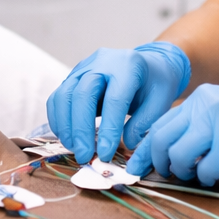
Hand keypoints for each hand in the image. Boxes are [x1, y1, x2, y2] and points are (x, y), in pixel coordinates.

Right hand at [46, 42, 191, 163]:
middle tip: (84, 156)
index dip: (108, 129)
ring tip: (75, 149)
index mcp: (128, 66)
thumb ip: (145, 122)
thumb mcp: (161, 100)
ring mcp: (83, 68)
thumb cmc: (154, 84)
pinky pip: (57, 98)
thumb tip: (127, 143)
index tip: (106, 154)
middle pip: (83, 94)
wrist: (146, 65)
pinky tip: (67, 138)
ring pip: (64, 95)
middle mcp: (102, 62)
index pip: (114, 99)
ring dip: (66, 127)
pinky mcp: (72, 77)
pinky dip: (58, 120)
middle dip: (81, 129)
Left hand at [125, 78, 218, 185]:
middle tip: (168, 175)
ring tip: (194, 174)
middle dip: (158, 163)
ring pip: (178, 155)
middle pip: (160, 139)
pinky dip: (205, 178)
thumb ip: (198, 124)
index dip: (145, 150)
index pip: (159, 124)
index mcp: (200, 98)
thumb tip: (168, 151)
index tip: (138, 167)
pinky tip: (215, 175)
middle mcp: (206, 106)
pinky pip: (204, 170)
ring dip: (182, 172)